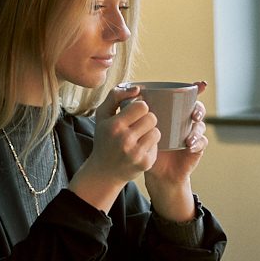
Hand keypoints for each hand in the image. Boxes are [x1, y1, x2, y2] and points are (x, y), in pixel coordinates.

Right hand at [68, 84, 160, 211]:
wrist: (103, 172)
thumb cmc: (104, 139)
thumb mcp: (102, 115)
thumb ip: (115, 96)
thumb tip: (137, 88)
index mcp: (114, 125)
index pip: (142, 106)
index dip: (140, 108)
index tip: (134, 113)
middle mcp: (125, 140)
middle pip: (152, 118)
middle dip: (147, 120)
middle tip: (138, 126)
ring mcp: (136, 153)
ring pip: (157, 132)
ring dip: (150, 132)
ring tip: (139, 137)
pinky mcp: (145, 163)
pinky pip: (157, 146)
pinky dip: (150, 146)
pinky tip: (140, 150)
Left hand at [144, 81, 207, 221]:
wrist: (152, 172)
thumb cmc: (141, 146)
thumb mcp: (136, 127)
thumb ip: (134, 110)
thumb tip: (132, 91)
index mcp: (173, 112)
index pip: (186, 97)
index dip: (197, 89)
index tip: (201, 84)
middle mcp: (184, 121)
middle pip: (197, 108)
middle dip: (198, 109)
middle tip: (192, 114)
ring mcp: (191, 134)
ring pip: (200, 126)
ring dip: (196, 129)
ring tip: (188, 136)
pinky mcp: (196, 148)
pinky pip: (202, 142)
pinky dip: (197, 142)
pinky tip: (189, 146)